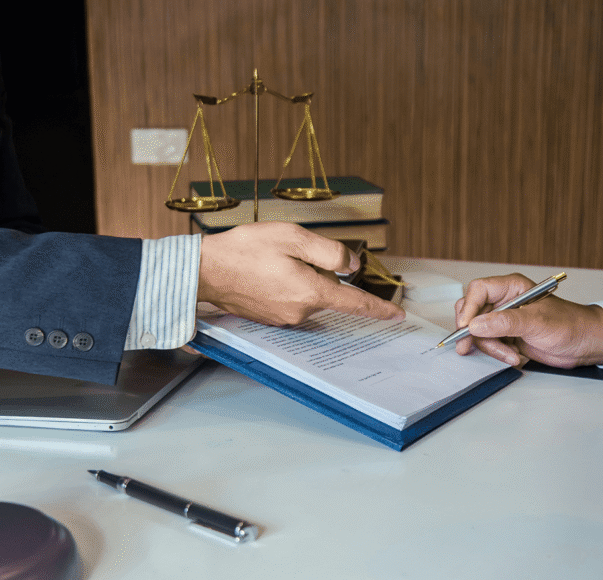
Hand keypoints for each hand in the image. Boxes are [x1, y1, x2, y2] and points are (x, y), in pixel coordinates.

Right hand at [198, 222, 404, 325]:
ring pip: (308, 295)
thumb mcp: (293, 237)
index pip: (354, 304)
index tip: (397, 316)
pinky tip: (265, 273)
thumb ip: (329, 251)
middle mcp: (300, 312)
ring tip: (270, 262)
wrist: (204, 270)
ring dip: (300, 278)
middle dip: (319, 273)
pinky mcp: (270, 318)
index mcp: (310, 292)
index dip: (378, 309)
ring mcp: (284, 318)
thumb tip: (352, 265)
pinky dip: (285, 286)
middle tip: (288, 253)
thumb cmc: (244, 250)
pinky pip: (290, 301)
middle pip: (327, 292)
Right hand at [453, 273, 602, 367]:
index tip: (466, 327)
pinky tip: (514, 357)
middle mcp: (505, 301)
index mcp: (512, 287)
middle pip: (472, 312)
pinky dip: (498, 354)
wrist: (584, 344)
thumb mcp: (536, 322)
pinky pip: (489, 344)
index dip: (468, 307)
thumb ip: (505, 322)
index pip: (479, 290)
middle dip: (472, 331)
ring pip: (479, 332)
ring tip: (510, 355)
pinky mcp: (507, 336)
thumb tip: (475, 325)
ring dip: (491, 347)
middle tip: (468, 346)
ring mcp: (504, 320)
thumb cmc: (569, 324)